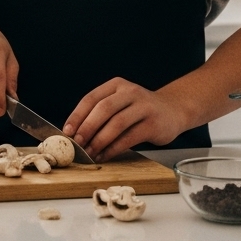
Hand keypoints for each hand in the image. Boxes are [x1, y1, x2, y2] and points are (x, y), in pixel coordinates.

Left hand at [63, 78, 190, 160]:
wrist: (173, 110)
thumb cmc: (139, 110)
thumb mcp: (120, 102)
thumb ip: (101, 113)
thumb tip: (74, 133)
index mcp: (117, 85)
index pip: (92, 98)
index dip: (77, 115)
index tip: (67, 131)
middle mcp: (130, 92)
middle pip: (103, 109)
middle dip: (87, 128)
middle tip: (77, 144)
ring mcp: (144, 107)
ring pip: (116, 124)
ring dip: (100, 141)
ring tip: (89, 153)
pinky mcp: (153, 124)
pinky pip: (129, 138)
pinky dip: (114, 149)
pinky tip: (105, 155)